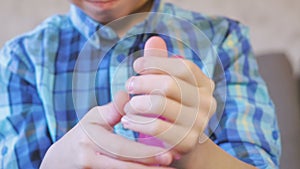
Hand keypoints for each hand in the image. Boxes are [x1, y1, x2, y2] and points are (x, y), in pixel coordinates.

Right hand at [40, 91, 174, 168]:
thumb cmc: (81, 136)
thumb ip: (113, 109)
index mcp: (89, 141)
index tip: (168, 154)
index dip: (145, 153)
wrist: (59, 162)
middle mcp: (88, 160)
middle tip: (172, 163)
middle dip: (150, 167)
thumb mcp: (93, 118)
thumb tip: (130, 94)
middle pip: (124, 166)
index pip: (122, 149)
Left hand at [121, 37, 215, 153]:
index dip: (157, 62)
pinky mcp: (187, 141)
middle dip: (143, 82)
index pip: (182, 67)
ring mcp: (199, 123)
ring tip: (127, 105)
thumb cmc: (170, 109)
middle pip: (170, 84)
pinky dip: (137, 122)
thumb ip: (161, 64)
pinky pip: (157, 127)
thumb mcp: (166, 85)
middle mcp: (206, 102)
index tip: (136, 65)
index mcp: (204, 84)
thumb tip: (153, 40)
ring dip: (137, 102)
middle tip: (129, 85)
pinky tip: (127, 120)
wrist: (180, 144)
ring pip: (161, 104)